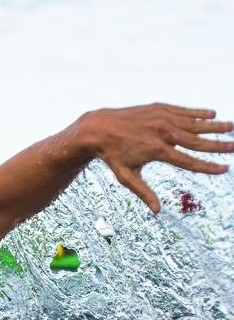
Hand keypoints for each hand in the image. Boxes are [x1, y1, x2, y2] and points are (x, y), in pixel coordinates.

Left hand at [76, 103, 233, 212]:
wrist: (98, 128)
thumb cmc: (112, 156)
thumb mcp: (125, 177)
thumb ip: (144, 192)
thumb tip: (157, 211)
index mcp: (157, 151)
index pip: (189, 161)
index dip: (208, 166)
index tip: (224, 169)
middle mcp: (162, 133)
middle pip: (196, 140)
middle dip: (218, 145)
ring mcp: (161, 118)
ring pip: (193, 123)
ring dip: (214, 126)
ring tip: (231, 127)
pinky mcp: (158, 108)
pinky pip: (182, 111)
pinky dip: (197, 112)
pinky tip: (211, 114)